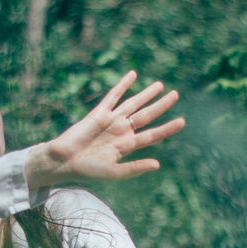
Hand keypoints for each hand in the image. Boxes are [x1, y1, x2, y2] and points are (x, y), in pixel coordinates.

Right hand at [25, 70, 185, 187]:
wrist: (64, 161)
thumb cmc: (87, 170)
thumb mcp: (113, 172)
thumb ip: (135, 168)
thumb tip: (158, 164)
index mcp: (127, 146)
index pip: (152, 134)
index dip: (167, 128)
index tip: (182, 121)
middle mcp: (121, 131)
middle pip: (146, 115)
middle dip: (161, 105)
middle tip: (175, 95)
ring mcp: (111, 120)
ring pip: (133, 103)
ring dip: (146, 94)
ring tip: (160, 85)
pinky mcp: (99, 112)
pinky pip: (113, 96)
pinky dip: (123, 85)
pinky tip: (133, 75)